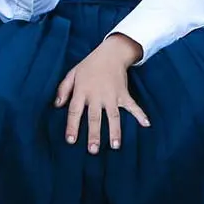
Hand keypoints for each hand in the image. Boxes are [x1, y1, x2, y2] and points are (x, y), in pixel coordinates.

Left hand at [54, 34, 149, 153]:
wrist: (110, 53)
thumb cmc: (89, 65)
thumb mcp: (72, 73)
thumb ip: (63, 89)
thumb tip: (57, 105)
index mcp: (82, 91)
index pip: (74, 111)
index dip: (72, 126)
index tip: (71, 141)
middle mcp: (97, 95)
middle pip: (95, 117)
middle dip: (94, 134)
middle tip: (93, 150)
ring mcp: (112, 95)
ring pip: (113, 116)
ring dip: (115, 131)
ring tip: (115, 146)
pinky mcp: (124, 94)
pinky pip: (133, 106)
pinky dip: (140, 114)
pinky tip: (146, 124)